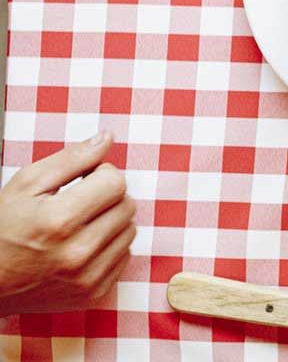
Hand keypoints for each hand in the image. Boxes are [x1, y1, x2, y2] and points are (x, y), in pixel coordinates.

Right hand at [0, 132, 136, 316]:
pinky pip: (124, 257)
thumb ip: (71, 159)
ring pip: (129, 231)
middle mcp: (77, 253)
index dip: (101, 174)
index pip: (116, 182)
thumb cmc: (1, 230)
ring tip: (80, 225)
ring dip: (111, 222)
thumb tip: (107, 138)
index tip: (85, 180)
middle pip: (127, 206)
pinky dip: (108, 248)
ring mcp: (87, 277)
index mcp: (59, 221)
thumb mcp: (26, 185)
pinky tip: (82, 247)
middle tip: (80, 202)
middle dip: (108, 197)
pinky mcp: (93, 294)